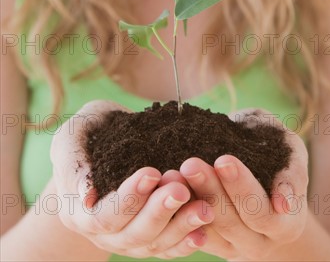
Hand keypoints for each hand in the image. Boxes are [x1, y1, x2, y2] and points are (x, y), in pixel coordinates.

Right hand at [50, 100, 214, 258]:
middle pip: (132, 234)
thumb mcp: (72, 135)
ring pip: (154, 244)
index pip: (103, 216)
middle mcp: (102, 234)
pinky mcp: (148, 239)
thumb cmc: (87, 133)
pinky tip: (205, 228)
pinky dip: (186, 241)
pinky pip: (168, 248)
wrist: (100, 147)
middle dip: (159, 212)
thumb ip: (74, 160)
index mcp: (78, 212)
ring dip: (180, 227)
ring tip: (204, 208)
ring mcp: (126, 240)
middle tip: (181, 188)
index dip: (128, 199)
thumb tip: (87, 195)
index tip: (152, 172)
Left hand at [179, 109, 308, 260]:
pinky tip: (167, 185)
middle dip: (210, 189)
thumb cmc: (277, 152)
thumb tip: (281, 199)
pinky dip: (179, 210)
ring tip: (175, 172)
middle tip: (191, 162)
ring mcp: (236, 246)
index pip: (264, 211)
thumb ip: (290, 165)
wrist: (263, 175)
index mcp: (288, 222)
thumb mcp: (289, 149)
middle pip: (233, 221)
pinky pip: (192, 232)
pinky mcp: (213, 244)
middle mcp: (262, 241)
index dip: (243, 187)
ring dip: (189, 199)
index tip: (223, 160)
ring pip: (209, 227)